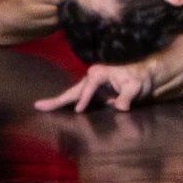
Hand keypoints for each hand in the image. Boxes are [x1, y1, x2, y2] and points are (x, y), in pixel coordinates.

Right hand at [34, 62, 153, 112]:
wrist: (143, 76)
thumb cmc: (139, 79)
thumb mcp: (136, 87)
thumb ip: (128, 96)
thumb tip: (121, 107)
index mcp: (101, 73)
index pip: (90, 85)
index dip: (84, 98)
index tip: (79, 110)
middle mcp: (91, 77)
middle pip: (73, 90)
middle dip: (58, 99)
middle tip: (39, 105)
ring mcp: (89, 85)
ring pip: (71, 95)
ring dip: (57, 102)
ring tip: (40, 106)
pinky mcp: (90, 92)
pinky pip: (75, 99)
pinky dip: (64, 104)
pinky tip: (53, 108)